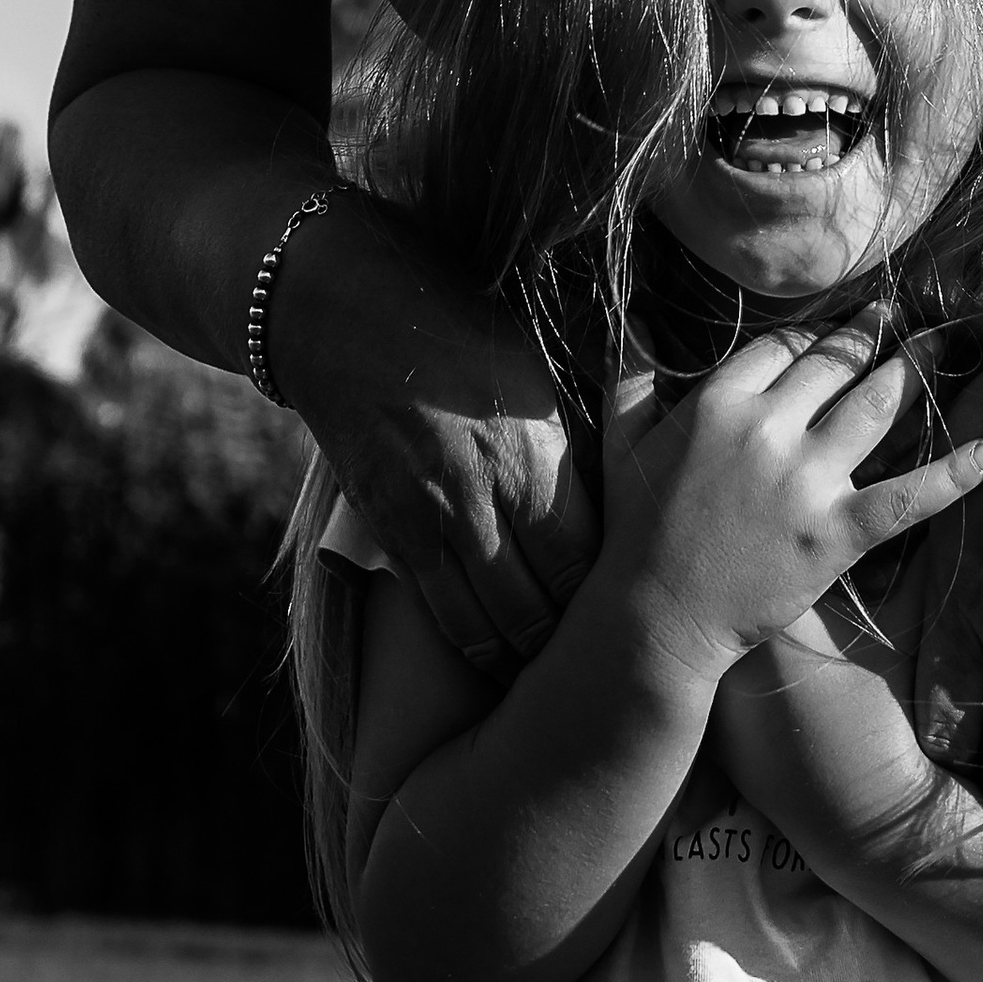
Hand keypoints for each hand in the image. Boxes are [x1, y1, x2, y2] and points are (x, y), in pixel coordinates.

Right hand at [277, 208, 598, 675]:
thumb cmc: (459, 326)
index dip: (611, 592)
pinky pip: (439, 612)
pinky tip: (496, 650)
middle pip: (540, 608)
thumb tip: (633, 474)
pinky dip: (471, 640)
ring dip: (521, 654)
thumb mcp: (538, 369)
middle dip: (571, 639)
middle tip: (602, 651)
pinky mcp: (389, 532)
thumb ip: (579, 435)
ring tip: (552, 667)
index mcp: (534, 455)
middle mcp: (484, 499)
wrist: (349, 314)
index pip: (586, 561)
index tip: (631, 599)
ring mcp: (430, 522)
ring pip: (487, 627)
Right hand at [599, 332, 982, 687]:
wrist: (655, 617)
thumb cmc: (637, 530)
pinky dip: (952, 475)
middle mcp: (766, 429)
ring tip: (943, 343)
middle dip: (872, 334)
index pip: (782, 346)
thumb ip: (630, 373)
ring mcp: (804, 481)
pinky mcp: (833, 534)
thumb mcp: (621, 441)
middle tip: (901, 313)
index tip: (838, 325)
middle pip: (835, 364)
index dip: (815, 333)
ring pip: (875, 408)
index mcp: (718, 402)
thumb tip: (636, 315)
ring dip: (916, 371)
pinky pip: (905, 497)